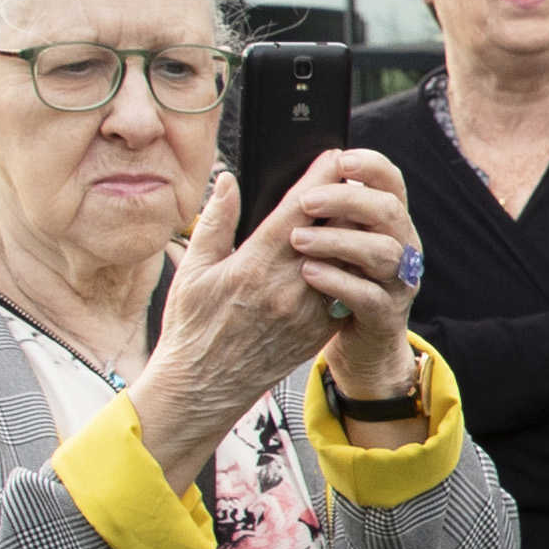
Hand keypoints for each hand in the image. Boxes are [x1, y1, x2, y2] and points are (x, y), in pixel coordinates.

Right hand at [144, 148, 414, 450]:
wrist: (202, 390)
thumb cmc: (191, 329)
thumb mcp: (193, 271)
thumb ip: (215, 222)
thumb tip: (228, 180)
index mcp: (253, 267)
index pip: (298, 212)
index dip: (320, 180)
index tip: (332, 158)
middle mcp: (287, 288)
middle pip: (332, 231)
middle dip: (344, 200)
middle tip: (352, 177)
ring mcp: (307, 312)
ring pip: (345, 260)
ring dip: (353, 232)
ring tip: (356, 210)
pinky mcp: (319, 332)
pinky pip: (346, 291)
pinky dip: (351, 268)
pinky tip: (351, 251)